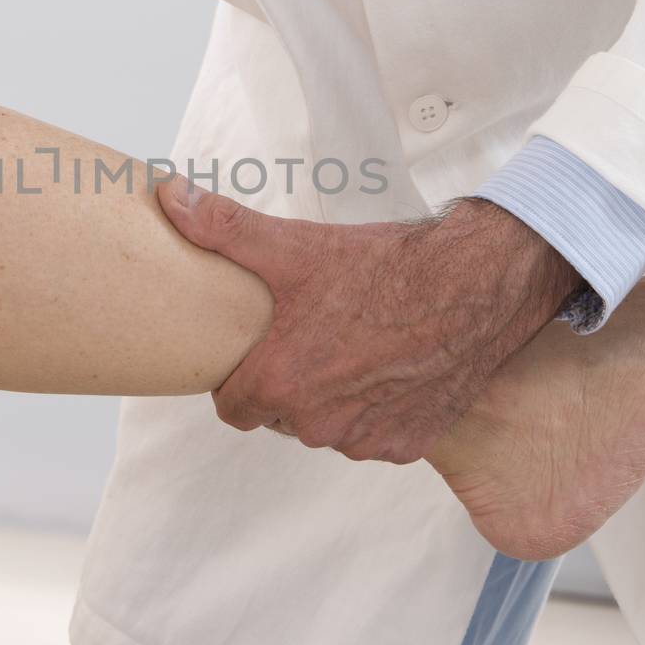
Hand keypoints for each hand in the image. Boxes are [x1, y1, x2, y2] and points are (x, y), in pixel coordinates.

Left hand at [158, 181, 581, 464]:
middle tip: (311, 339)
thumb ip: (221, 228)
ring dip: (332, 401)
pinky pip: (375, 436)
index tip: (257, 353)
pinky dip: (378, 411)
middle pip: (280, 417)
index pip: (232, 408)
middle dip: (288, 386)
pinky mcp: (409, 445)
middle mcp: (318, 424)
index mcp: (279, 383)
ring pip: (328, 428)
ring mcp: (365, 438)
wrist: (475, 284)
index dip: (240, 380)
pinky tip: (391, 369)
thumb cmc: (383, 267)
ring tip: (352, 349)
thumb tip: (170, 199)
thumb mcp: (294, 245)